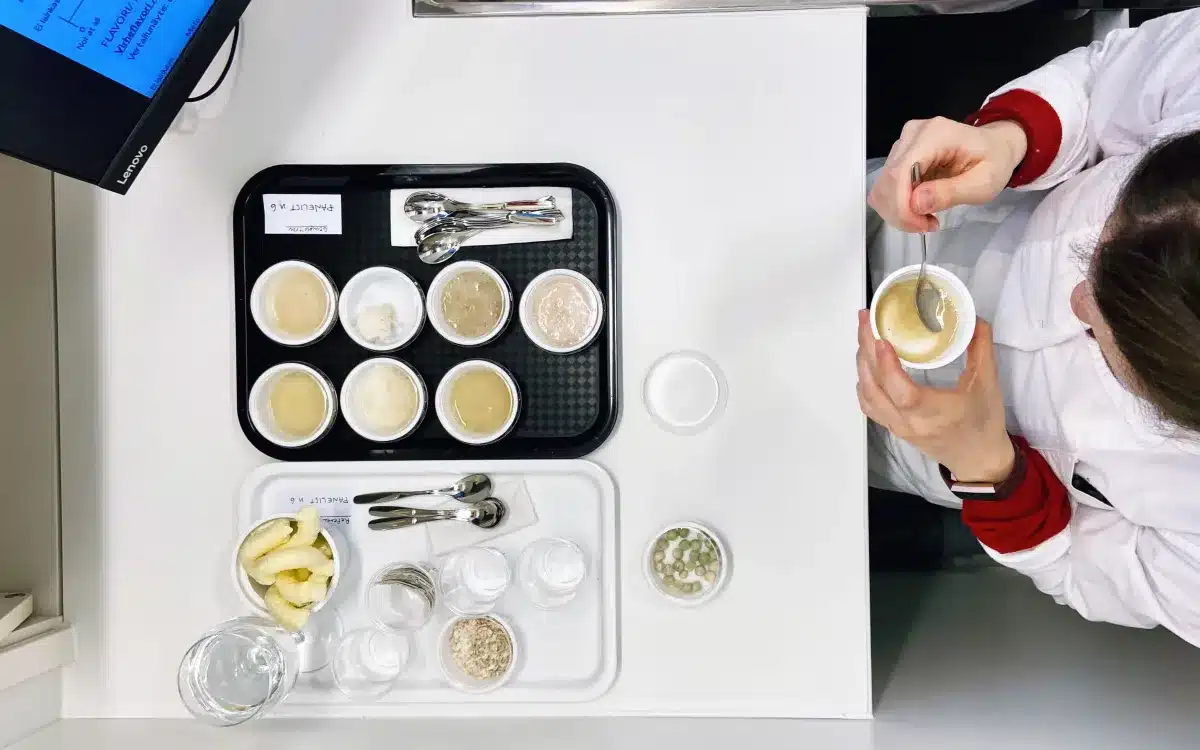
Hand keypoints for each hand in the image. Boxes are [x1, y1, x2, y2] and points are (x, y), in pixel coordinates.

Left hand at [856, 311, 1014, 482]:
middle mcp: (909, 422)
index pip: (903, 393)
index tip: (881, 340)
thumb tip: (974, 318)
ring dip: (862, 365)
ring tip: (864, 336)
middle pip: (876, 388)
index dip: (888, 367)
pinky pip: (870, 406)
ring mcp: (897, 427)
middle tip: (865, 320)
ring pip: (868, 396)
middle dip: (866, 351)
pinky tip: (866, 365)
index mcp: (934, 413)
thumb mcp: (988, 385)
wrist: (979, 460)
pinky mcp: (893, 428)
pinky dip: (863, 383)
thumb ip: (981, 350)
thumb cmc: (984, 423)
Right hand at [868, 118, 1027, 232]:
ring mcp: (903, 143)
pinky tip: (919, 207)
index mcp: (935, 135)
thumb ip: (950, 193)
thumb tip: (916, 203)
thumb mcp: (983, 183)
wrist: (995, 147)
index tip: (921, 225)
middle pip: (887, 181)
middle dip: (900, 212)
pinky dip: (898, 204)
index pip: (900, 172)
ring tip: (926, 216)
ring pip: (883, 186)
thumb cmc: (994, 161)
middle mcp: (913, 134)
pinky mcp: (899, 154)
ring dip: (899, 210)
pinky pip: (887, 186)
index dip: (902, 205)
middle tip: (926, 225)